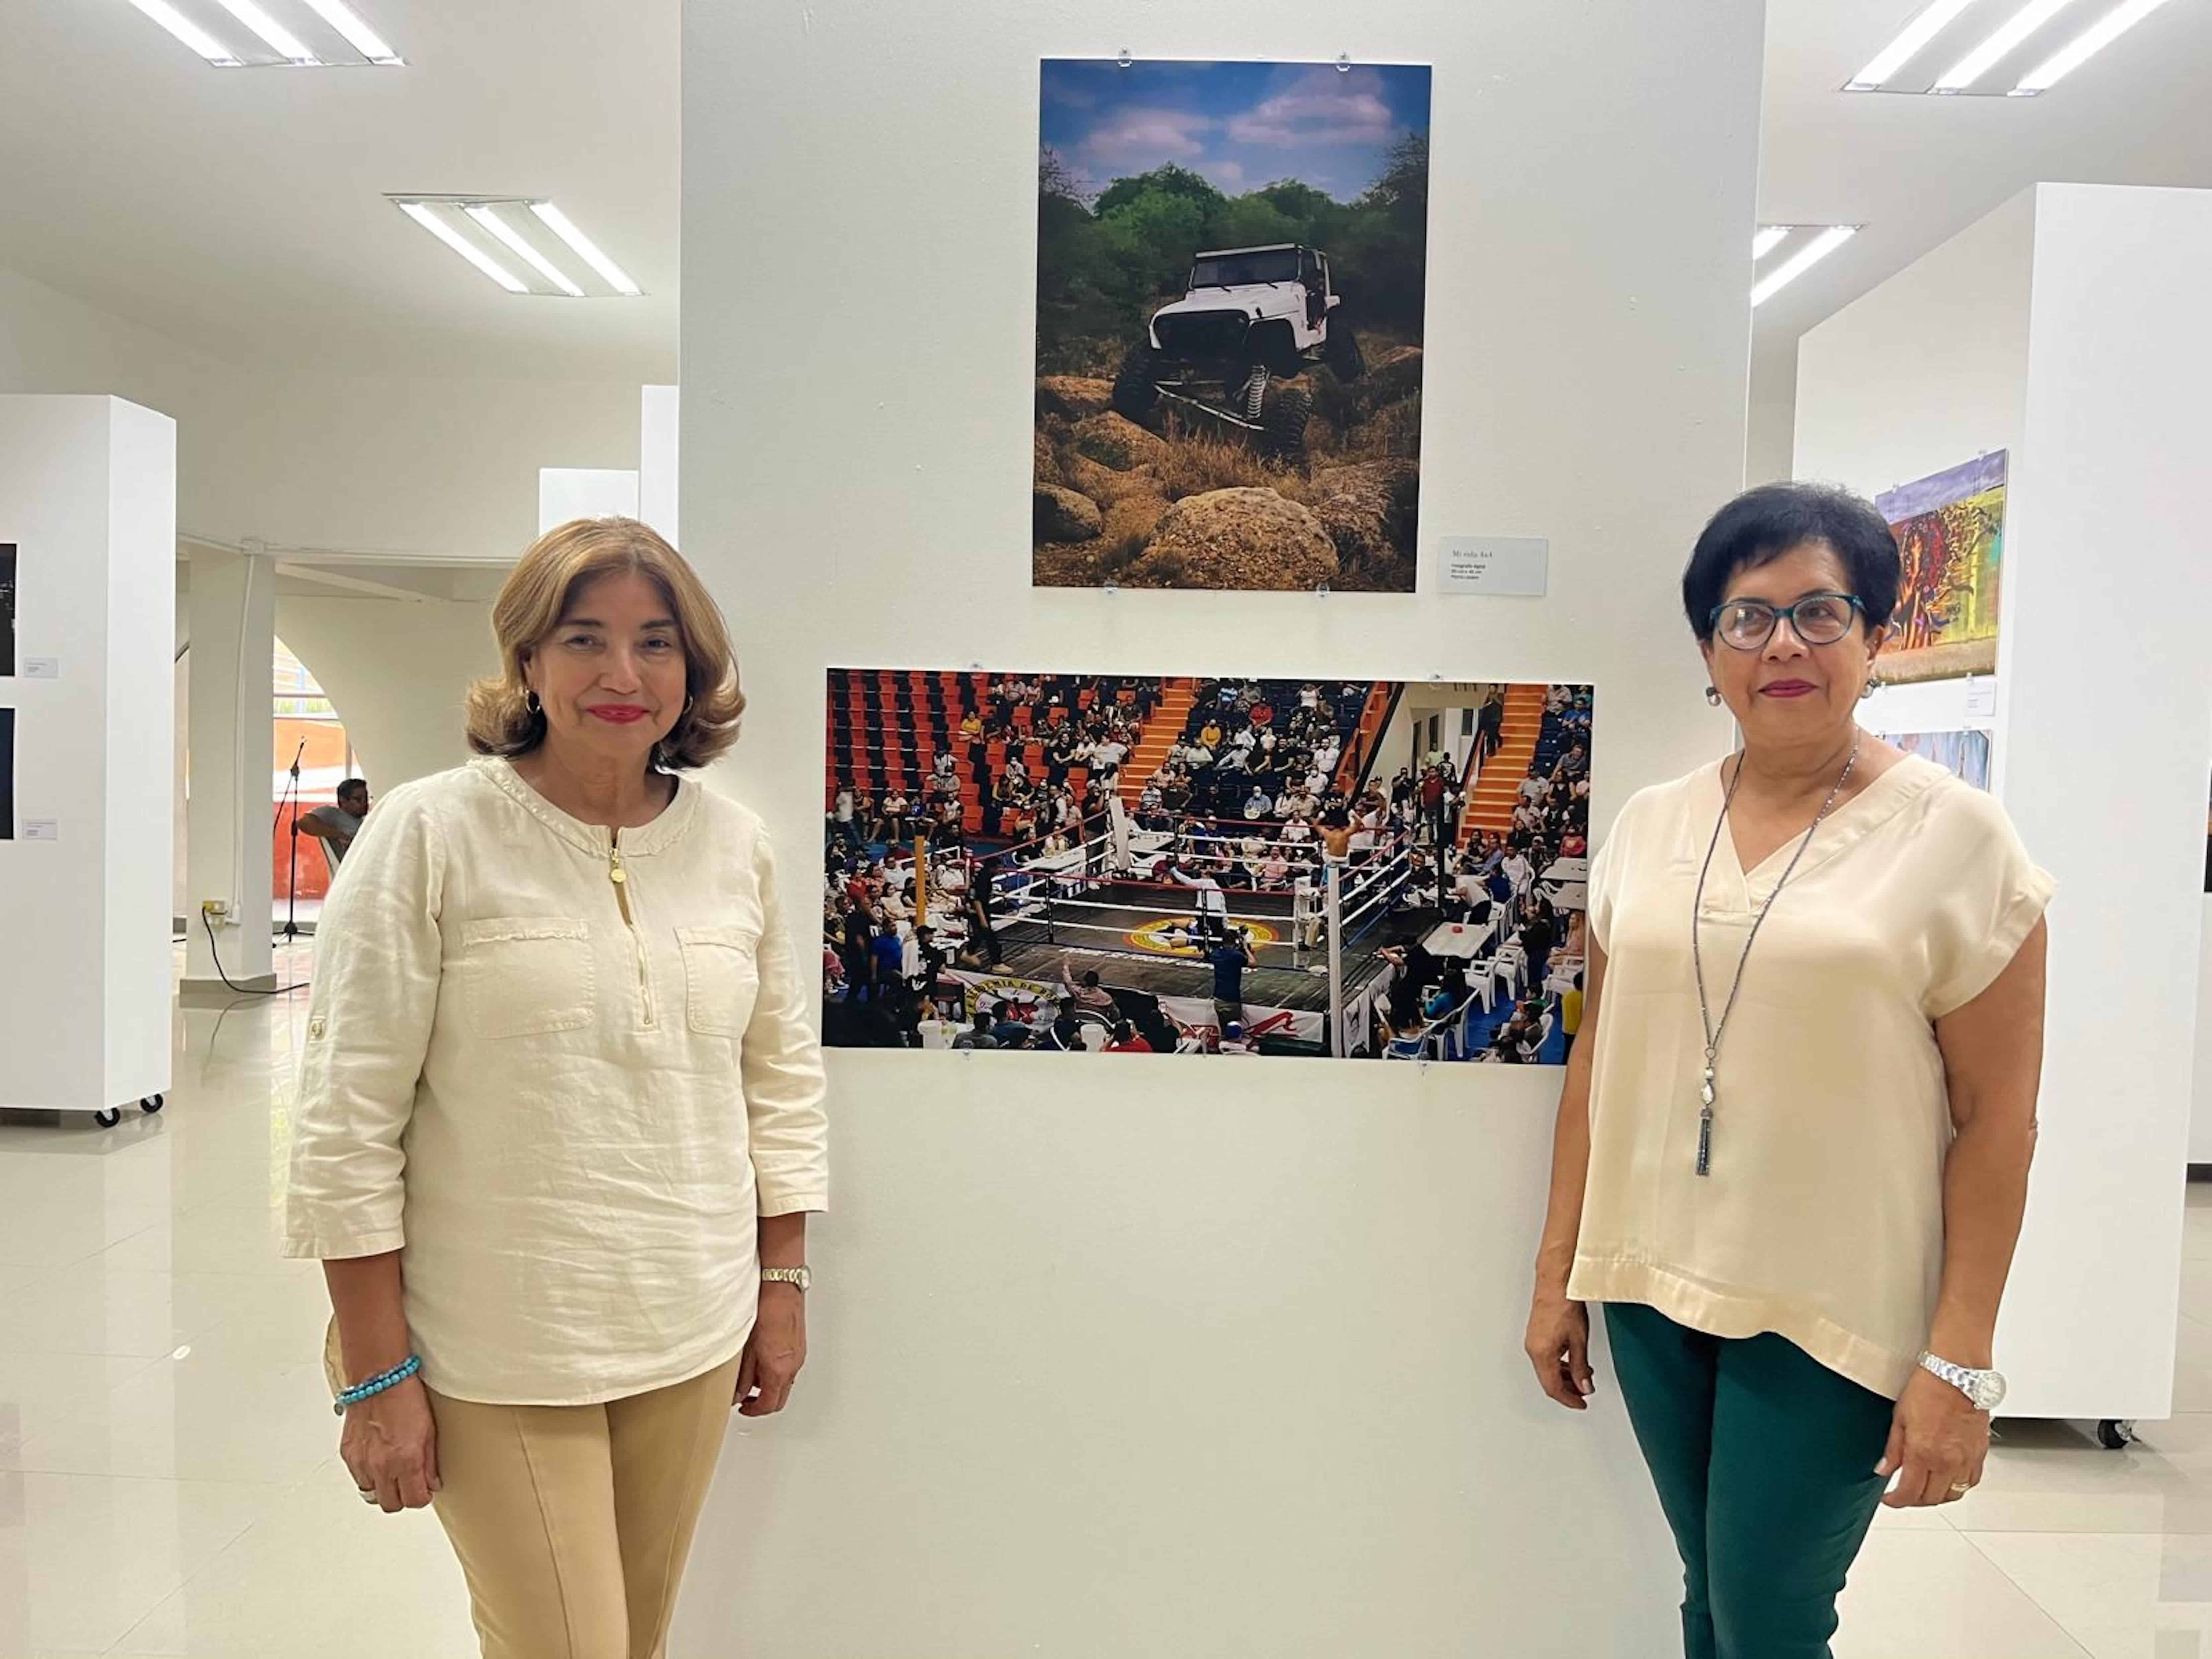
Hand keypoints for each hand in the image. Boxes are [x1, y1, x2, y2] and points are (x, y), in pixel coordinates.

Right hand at [339, 1375, 439, 1512]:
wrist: (379, 1379)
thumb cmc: (406, 1398)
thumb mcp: (429, 1431)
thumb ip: (429, 1462)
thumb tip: (431, 1483)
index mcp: (405, 1460)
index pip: (414, 1501)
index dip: (422, 1497)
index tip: (424, 1490)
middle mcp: (381, 1466)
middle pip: (391, 1504)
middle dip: (403, 1497)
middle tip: (409, 1483)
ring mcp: (362, 1462)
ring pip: (372, 1494)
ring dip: (384, 1488)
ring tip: (393, 1471)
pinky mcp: (348, 1455)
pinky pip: (359, 1478)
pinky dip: (368, 1476)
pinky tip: (378, 1460)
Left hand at [735, 1284, 806, 1416]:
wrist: (781, 1287)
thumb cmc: (765, 1310)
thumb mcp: (746, 1348)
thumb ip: (742, 1375)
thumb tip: (737, 1393)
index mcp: (779, 1369)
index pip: (769, 1404)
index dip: (753, 1411)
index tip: (742, 1408)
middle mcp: (793, 1366)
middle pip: (780, 1398)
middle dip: (763, 1402)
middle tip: (746, 1399)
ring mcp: (799, 1356)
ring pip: (785, 1383)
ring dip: (769, 1387)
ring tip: (752, 1377)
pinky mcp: (799, 1346)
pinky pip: (789, 1369)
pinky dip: (776, 1373)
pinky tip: (763, 1361)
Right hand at [1524, 1291, 1594, 1410]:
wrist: (1556, 1285)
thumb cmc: (1565, 1306)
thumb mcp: (1579, 1341)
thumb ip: (1581, 1368)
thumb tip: (1584, 1386)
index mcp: (1542, 1354)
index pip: (1554, 1387)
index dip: (1569, 1399)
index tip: (1581, 1404)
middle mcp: (1533, 1349)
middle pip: (1548, 1381)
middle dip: (1567, 1390)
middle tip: (1583, 1393)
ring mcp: (1532, 1342)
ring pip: (1546, 1370)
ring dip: (1564, 1377)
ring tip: (1582, 1377)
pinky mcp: (1535, 1335)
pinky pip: (1545, 1358)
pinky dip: (1558, 1365)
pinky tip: (1571, 1362)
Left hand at [1875, 1368, 1987, 1506]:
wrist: (1958, 1373)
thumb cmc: (1928, 1387)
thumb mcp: (1899, 1417)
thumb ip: (1893, 1449)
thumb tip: (1883, 1470)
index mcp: (1923, 1452)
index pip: (1909, 1492)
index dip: (1896, 1501)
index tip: (1889, 1498)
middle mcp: (1947, 1461)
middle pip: (1931, 1499)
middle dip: (1914, 1500)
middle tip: (1903, 1492)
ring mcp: (1966, 1459)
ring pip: (1952, 1494)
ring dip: (1936, 1496)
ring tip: (1923, 1487)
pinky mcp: (1980, 1453)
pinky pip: (1971, 1481)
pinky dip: (1958, 1485)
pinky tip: (1947, 1478)